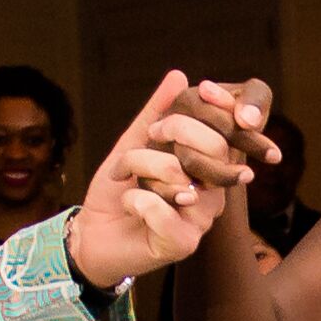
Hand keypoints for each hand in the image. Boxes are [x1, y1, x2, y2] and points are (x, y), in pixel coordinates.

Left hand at [65, 72, 274, 283]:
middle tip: (147, 136)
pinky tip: (129, 208)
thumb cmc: (117, 190)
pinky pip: (157, 206)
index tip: (205, 87)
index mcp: (208, 167)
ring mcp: (201, 220)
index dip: (223, 108)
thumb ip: (155, 113)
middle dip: (171, 130)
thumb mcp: (133, 144)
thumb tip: (179, 76)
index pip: (229, 133)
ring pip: (176, 173)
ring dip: (137, 167)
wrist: (91, 234)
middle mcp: (213, 193)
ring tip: (124, 178)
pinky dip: (132, 200)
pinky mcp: (183, 244)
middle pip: (213, 148)